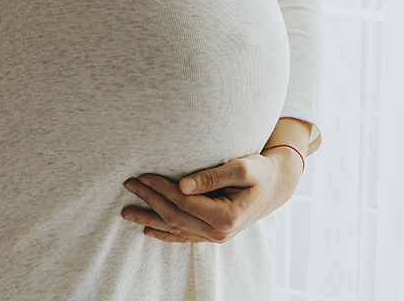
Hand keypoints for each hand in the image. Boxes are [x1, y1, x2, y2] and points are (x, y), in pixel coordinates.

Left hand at [120, 148, 303, 242]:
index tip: (143, 175)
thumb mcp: (243, 168)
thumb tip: (183, 184)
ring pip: (175, 230)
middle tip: (128, 184)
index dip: (161, 189)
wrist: (277, 186)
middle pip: (175, 218)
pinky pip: (183, 236)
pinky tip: (148, 230)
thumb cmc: (261, 171)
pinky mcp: (213, 234)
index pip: (184, 204)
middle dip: (149, 201)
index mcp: (226, 217)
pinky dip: (164, 233)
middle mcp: (218, 233)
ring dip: (149, 220)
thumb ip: (214, 176)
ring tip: (126, 212)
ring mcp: (215, 237)